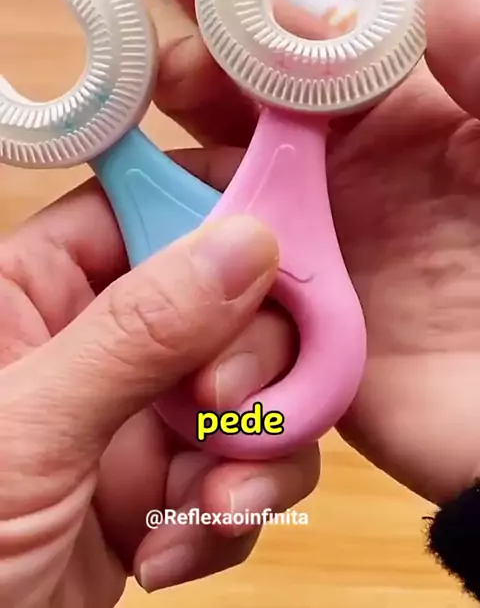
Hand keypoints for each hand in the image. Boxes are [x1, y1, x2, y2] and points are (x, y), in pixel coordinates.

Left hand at [0, 189, 319, 606]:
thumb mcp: (33, 431)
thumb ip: (137, 335)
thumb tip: (244, 243)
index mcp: (36, 292)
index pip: (139, 208)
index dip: (212, 210)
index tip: (282, 234)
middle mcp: (99, 343)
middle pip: (223, 299)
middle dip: (246, 360)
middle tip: (225, 407)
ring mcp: (138, 415)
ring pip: (252, 389)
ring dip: (250, 451)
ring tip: (210, 506)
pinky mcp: (167, 486)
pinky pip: (244, 469)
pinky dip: (232, 514)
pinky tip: (175, 552)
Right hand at [144, 0, 479, 508]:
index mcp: (398, 113)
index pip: (307, 33)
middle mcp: (340, 170)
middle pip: (239, 104)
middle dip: (189, 73)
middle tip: (156, 71)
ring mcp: (305, 245)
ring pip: (211, 190)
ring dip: (167, 175)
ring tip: (129, 164)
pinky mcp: (283, 321)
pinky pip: (213, 285)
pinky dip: (180, 270)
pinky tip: (156, 260)